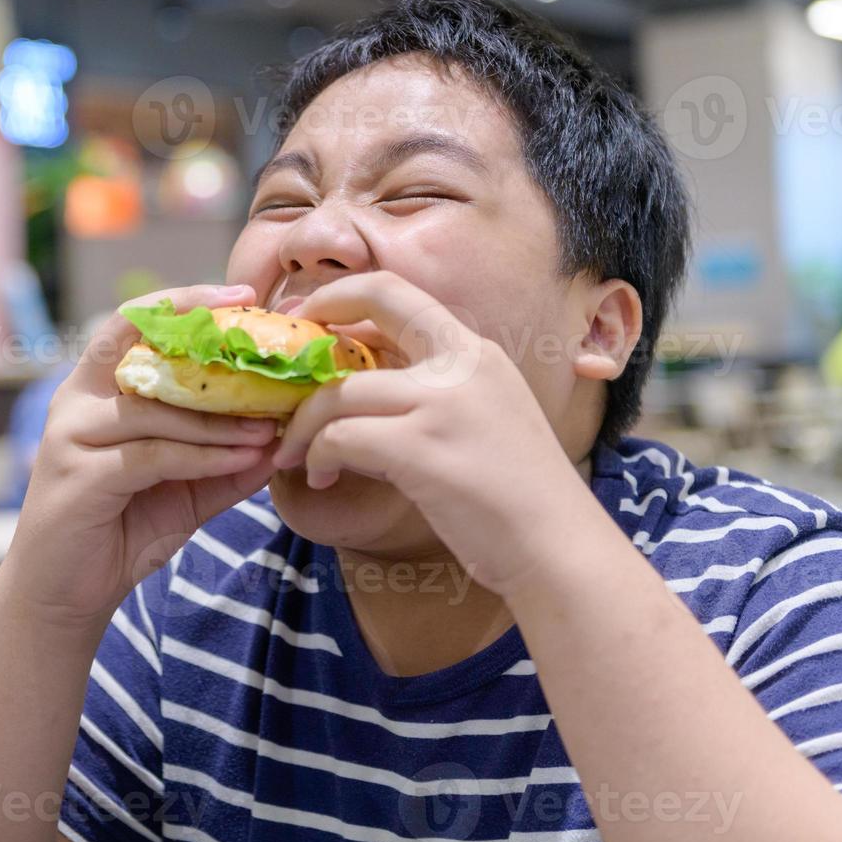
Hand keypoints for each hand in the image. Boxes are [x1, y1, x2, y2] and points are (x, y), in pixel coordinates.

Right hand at [1, 284, 278, 630]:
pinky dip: (204, 455)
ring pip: (157, 410)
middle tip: (270, 348)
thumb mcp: (184, 489)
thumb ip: (225, 461)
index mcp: (95, 389)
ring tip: (272, 426)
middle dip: (208, 342)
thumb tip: (283, 435)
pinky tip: (243, 457)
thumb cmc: (120, 531)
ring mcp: (70, 436)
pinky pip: (153, 454)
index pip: (136, 322)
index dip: (186, 301)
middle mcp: (75, 401)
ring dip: (221, 418)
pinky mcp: (79, 477)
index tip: (243, 296)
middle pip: (141, 348)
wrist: (63, 596)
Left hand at [271, 271, 587, 593]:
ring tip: (296, 456)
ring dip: (304, 426)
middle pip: (369, 310)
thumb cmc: (518, 501)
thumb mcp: (485, 420)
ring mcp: (443, 403)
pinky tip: (323, 480)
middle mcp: (462, 364)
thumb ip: (436, 393)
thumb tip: (364, 387)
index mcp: (475, 353)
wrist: (559, 550)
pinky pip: (341, 438)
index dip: (344, 294)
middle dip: (313, 324)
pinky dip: (319, 457)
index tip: (311, 318)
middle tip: (282, 366)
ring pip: (340, 392)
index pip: (398, 291)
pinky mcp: (422, 449)